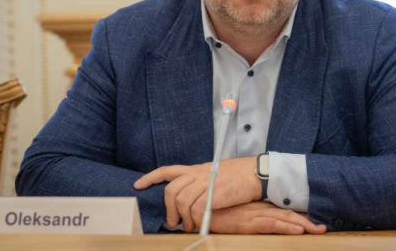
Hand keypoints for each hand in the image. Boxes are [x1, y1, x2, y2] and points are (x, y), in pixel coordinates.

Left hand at [133, 157, 261, 230]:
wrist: (257, 173)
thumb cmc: (240, 176)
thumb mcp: (217, 174)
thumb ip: (202, 183)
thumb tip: (190, 200)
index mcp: (197, 169)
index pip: (168, 170)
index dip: (151, 178)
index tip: (138, 185)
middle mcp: (199, 174)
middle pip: (172, 190)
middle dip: (169, 209)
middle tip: (173, 222)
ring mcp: (206, 182)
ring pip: (182, 201)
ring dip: (183, 218)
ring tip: (189, 227)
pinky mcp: (215, 193)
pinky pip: (196, 209)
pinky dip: (195, 219)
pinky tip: (200, 224)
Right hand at [197, 202, 326, 234]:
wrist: (201, 208)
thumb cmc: (216, 211)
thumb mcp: (233, 213)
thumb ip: (245, 214)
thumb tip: (253, 219)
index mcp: (257, 206)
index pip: (282, 210)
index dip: (297, 215)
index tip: (312, 221)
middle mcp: (260, 209)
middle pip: (287, 213)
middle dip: (305, 221)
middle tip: (322, 228)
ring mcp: (255, 215)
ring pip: (284, 219)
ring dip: (302, 225)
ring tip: (317, 230)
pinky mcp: (249, 223)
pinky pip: (272, 225)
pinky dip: (286, 227)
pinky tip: (298, 230)